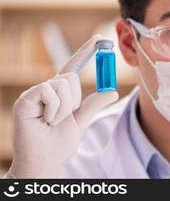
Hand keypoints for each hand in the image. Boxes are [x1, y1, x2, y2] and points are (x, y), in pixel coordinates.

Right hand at [5, 34, 118, 177]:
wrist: (42, 163)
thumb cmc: (58, 144)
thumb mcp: (80, 121)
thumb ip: (93, 105)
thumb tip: (112, 91)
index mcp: (60, 93)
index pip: (74, 67)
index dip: (86, 52)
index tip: (99, 38)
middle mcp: (47, 89)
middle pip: (72, 76)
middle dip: (74, 100)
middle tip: (62, 119)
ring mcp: (35, 93)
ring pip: (64, 83)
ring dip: (65, 108)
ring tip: (53, 122)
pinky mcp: (26, 99)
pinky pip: (50, 91)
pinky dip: (55, 109)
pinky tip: (46, 121)